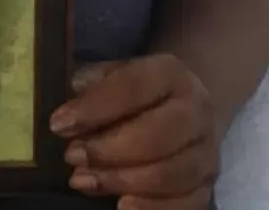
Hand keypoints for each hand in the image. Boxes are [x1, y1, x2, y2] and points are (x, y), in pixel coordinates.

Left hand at [51, 55, 218, 209]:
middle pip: (157, 136)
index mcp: (171, 73)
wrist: (186, 107)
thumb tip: (76, 90)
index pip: (134, 87)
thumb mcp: (116, 72)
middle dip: (108, 150)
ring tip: (83, 180)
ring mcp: (207, 150)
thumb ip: (95, 81)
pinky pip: (187, 203)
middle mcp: (197, 110)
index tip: (59, 125)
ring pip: (171, 174)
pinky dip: (153, 208)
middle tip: (72, 156)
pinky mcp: (209, 184)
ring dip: (121, 181)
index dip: (95, 108)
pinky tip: (121, 205)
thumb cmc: (139, 92)